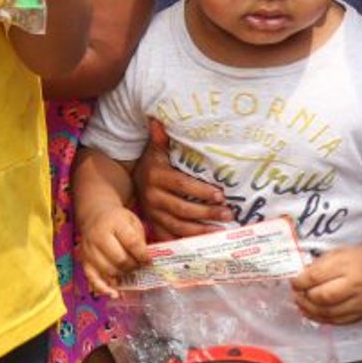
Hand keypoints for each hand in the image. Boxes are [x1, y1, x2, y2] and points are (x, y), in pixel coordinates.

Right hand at [79, 205, 150, 297]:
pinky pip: (92, 277)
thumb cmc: (118, 220)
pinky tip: (114, 294)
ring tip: (130, 272)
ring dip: (123, 275)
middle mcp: (99, 236)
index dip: (143, 256)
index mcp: (114, 223)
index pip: (132, 243)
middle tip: (140, 266)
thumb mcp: (133, 222)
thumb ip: (140, 241)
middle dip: (134, 266)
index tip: (150, 262)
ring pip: (108, 270)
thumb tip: (147, 263)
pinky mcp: (84, 259)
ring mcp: (89, 249)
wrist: (94, 214)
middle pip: (120, 259)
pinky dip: (103, 288)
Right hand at [135, 119, 231, 240]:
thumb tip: (157, 120)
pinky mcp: (155, 225)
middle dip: (206, 212)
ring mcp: (153, 214)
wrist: (133, 180)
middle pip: (182, 208)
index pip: (182, 186)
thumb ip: (160, 138)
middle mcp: (153, 197)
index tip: (221, 195)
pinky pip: (172, 237)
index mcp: (156, 177)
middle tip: (228, 214)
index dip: (201, 191)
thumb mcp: (156, 150)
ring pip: (178, 225)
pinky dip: (188, 242)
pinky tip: (205, 242)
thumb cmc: (154, 164)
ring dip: (201, 230)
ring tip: (221, 230)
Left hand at [293, 245, 361, 324]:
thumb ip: (317, 266)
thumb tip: (298, 279)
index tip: (294, 282)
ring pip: (329, 313)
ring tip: (300, 303)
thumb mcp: (335, 254)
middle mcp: (356, 287)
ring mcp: (360, 304)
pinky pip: (337, 321)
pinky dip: (321, 319)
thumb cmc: (354, 260)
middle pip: (323, 297)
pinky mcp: (361, 315)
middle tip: (296, 294)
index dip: (301, 282)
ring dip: (310, 310)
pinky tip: (311, 312)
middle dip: (305, 297)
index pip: (317, 277)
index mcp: (348, 267)